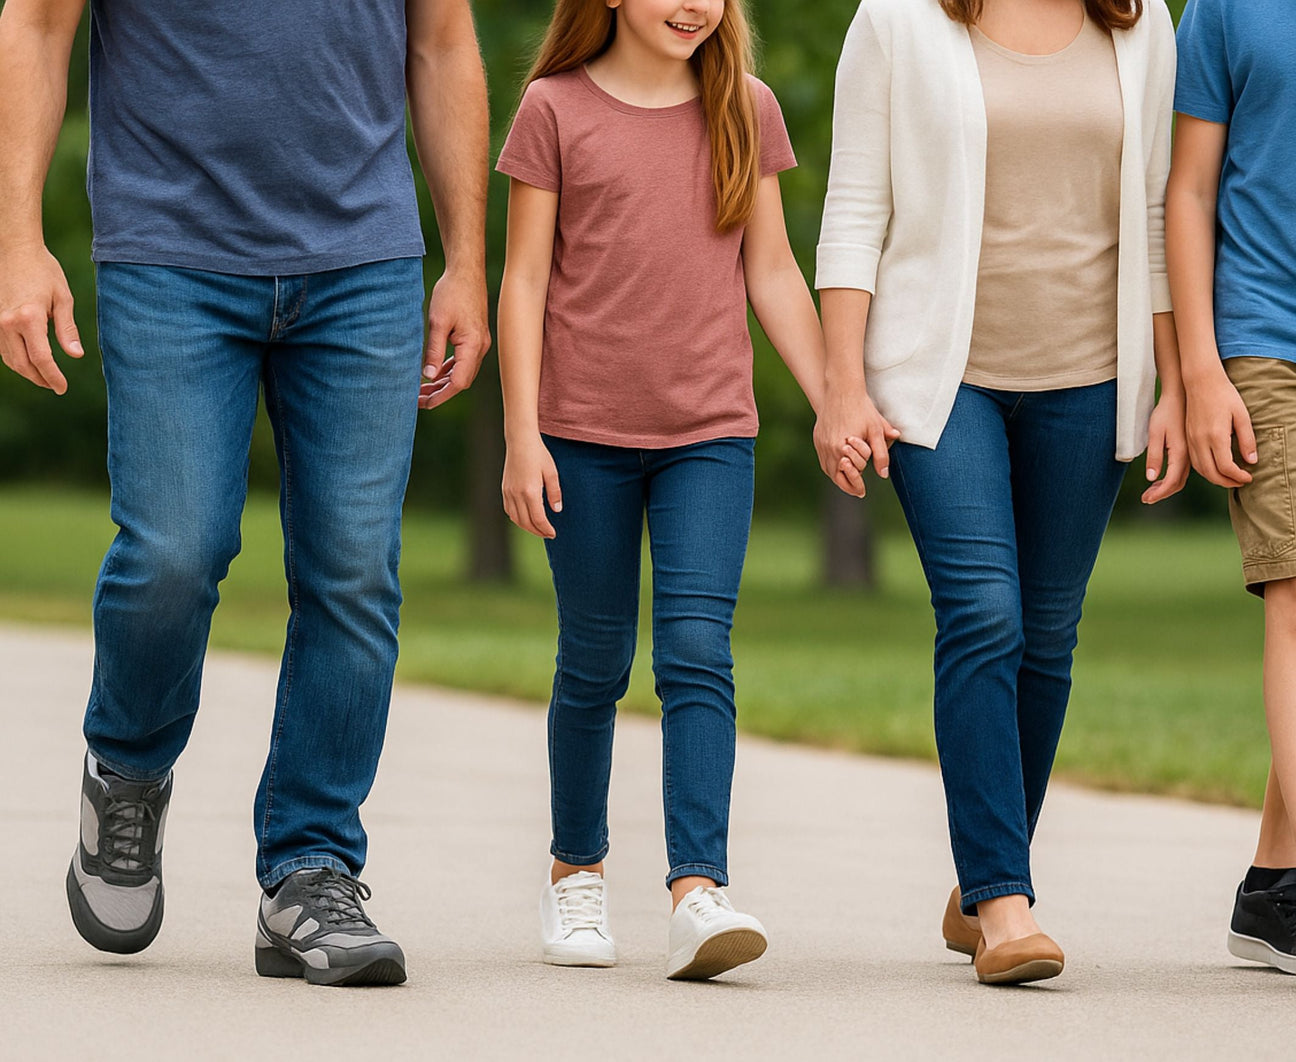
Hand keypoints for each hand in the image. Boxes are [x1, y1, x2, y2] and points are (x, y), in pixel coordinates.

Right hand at [0, 244, 82, 393]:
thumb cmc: (43, 271)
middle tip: (55, 386)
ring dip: (27, 372)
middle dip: (40, 379)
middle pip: (23, 364)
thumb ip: (67, 329)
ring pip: (9, 359)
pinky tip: (29, 362)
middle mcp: (7, 323)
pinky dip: (15, 359)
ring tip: (44, 377)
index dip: (53, 377)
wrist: (14, 249)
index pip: (41, 359)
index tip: (62, 388)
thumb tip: (76, 355)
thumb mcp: (63, 298)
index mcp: (28, 318)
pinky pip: (2, 348)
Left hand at [418, 268, 490, 409]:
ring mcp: (480, 343)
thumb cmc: (452, 292)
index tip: (424, 404)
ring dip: (444, 383)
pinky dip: (450, 370)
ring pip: (463, 373)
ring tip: (423, 390)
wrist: (466, 271)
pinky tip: (435, 372)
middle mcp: (480, 348)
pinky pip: (464, 361)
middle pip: (462, 381)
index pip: (458, 382)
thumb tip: (428, 376)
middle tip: (418, 399)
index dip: (441, 396)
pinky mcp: (475, 337)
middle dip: (440, 393)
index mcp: (473, 346)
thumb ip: (434, 350)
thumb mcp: (438, 322)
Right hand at [502, 433, 562, 538]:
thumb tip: (557, 510)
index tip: (553, 533)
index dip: (546, 529)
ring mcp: (508, 492)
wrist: (520, 441)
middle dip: (537, 531)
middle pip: (526, 522)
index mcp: (530, 491)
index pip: (538, 519)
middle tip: (548, 534)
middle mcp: (516, 494)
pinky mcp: (504, 489)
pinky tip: (526, 518)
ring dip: (527, 527)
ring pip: (516, 519)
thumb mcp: (552, 472)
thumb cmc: (538, 454)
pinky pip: (509, 510)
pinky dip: (517, 518)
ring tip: (538, 529)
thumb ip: (555, 493)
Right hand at [813, 386, 899, 497]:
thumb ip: (881, 454)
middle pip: (835, 477)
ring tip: (847, 482)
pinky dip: (830, 466)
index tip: (862, 493)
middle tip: (857, 491)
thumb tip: (883, 474)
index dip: (858, 485)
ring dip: (837, 477)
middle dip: (847, 485)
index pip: (849, 476)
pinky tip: (838, 467)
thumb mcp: (876, 431)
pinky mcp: (817, 437)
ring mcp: (821, 443)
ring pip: (827, 469)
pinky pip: (822, 458)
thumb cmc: (862, 408)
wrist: (842, 390)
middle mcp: (828, 448)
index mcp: (842, 448)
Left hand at [1142, 390, 1188, 503]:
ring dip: (1166, 486)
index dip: (1159, 493)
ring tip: (1151, 492)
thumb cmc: (1166, 412)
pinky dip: (1172, 477)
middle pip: (1178, 483)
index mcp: (1181, 453)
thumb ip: (1154, 455)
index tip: (1146, 500)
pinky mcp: (1190, 448)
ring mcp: (1192, 452)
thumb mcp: (1155, 433)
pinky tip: (1162, 478)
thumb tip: (1152, 478)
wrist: (1181, 395)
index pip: (1171, 481)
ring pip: (1181, 477)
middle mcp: (1189, 455)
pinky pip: (1184, 469)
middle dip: (1162, 493)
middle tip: (1146, 499)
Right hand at [1185, 367, 1255, 487]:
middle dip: (1226, 482)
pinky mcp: (1187, 437)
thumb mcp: (1242, 416)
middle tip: (1240, 482)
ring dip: (1214, 478)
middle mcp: (1200, 441)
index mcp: (1215, 436)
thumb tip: (1251, 460)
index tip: (1248, 477)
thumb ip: (1247, 439)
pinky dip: (1204, 470)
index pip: (1226, 467)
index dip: (1238, 476)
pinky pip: (1193, 461)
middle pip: (1211, 473)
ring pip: (1200, 469)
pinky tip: (1214, 467)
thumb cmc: (1224, 395)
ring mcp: (1191, 440)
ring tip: (1228, 477)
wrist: (1201, 382)